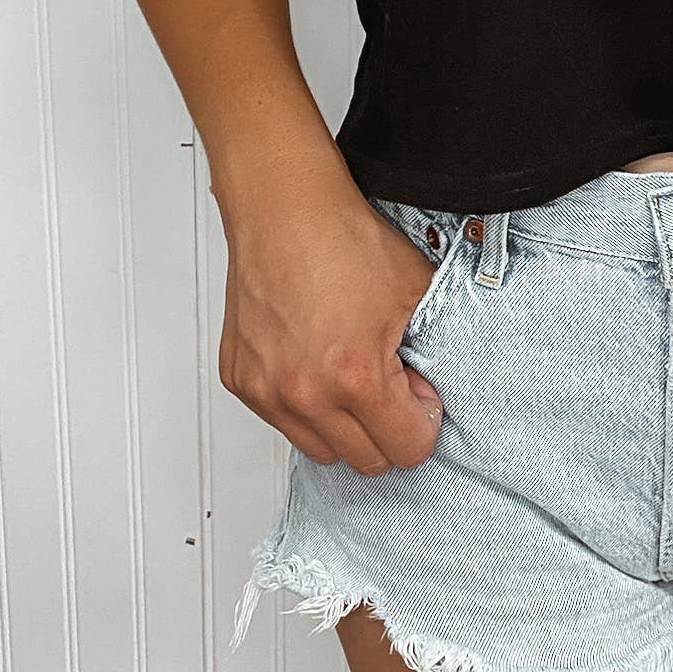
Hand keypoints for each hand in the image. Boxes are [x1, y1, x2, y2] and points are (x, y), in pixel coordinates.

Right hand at [218, 184, 446, 475]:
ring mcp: (267, 392)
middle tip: (390, 384)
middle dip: (388, 429)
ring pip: (320, 450)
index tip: (420, 394)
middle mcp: (305, 394)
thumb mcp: (417, 292)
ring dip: (344, 426)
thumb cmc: (344, 240)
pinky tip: (316, 362)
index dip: (423, 421)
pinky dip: (304, 405)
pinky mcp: (241, 381)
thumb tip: (427, 391)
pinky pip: (282, 421)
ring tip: (351, 375)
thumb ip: (432, 350)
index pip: (406, 450)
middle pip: (365, 461)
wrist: (285, 210)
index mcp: (355, 377)